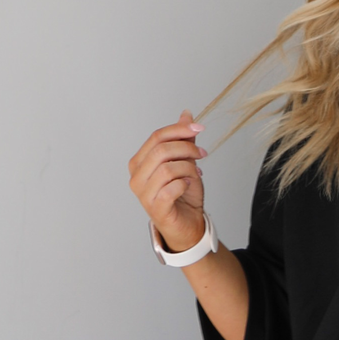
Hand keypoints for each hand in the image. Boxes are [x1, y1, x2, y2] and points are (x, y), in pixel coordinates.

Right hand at [128, 108, 207, 252]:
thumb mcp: (185, 162)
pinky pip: (171, 188)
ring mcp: (144, 194)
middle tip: (202, 154)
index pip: (156, 137)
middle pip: (161, 150)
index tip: (199, 128)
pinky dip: (184, 183)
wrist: (187, 224)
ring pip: (167, 168)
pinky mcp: (156, 208)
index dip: (179, 129)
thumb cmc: (182, 195)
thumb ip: (182, 140)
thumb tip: (187, 114)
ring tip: (196, 172)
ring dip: (187, 167)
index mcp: (139, 162)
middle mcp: (137, 177)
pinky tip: (188, 185)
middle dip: (186, 148)